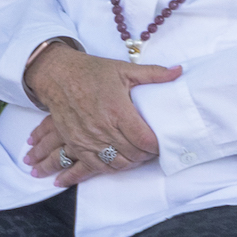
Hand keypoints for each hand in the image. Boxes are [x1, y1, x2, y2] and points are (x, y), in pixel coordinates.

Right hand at [21, 44, 179, 186]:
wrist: (57, 75)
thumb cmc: (91, 72)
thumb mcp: (124, 69)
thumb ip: (154, 74)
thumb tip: (178, 71)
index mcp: (117, 109)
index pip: (144, 140)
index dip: (157, 146)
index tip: (161, 143)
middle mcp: (102, 127)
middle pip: (133, 154)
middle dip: (146, 155)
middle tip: (151, 150)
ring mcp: (87, 138)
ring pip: (117, 163)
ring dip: (130, 163)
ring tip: (137, 156)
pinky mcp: (76, 144)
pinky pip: (96, 166)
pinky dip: (111, 167)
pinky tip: (118, 162)